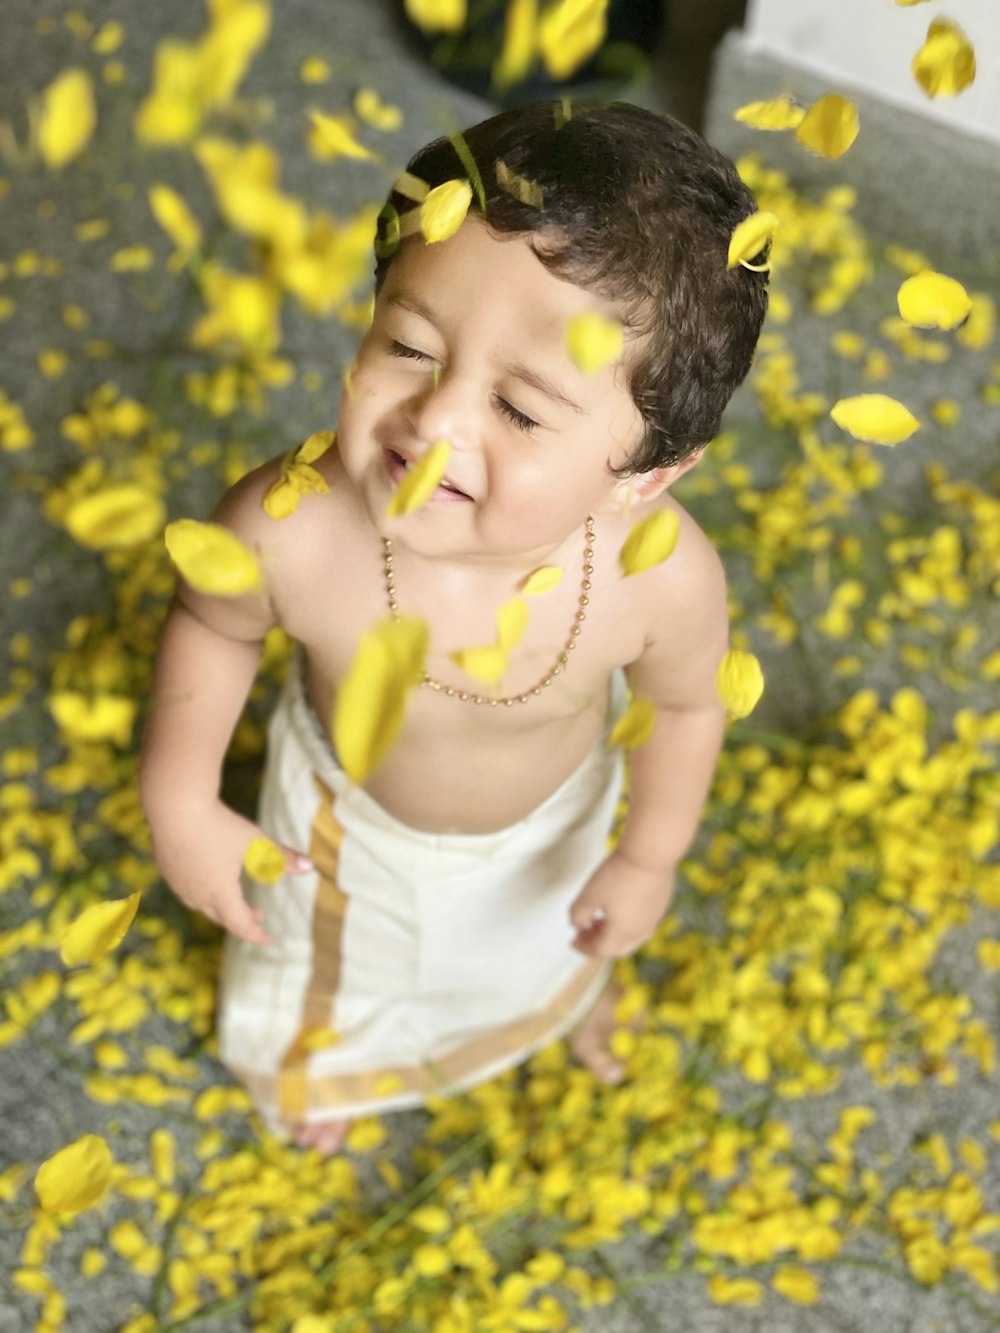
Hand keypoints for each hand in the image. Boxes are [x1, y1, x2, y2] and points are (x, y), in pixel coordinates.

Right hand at [146, 798, 312, 946]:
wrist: (175, 806)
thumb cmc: (218, 824)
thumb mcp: (255, 842)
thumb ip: (282, 857)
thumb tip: (310, 867)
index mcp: (220, 893)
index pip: (240, 925)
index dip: (256, 935)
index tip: (268, 941)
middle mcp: (197, 894)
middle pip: (222, 917)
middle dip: (242, 919)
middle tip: (259, 917)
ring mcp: (178, 883)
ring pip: (202, 904)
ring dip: (221, 906)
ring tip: (234, 898)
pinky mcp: (167, 870)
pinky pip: (187, 890)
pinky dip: (203, 891)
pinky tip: (208, 877)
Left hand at [569, 851, 675, 958]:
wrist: (649, 854)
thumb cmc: (618, 874)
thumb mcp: (589, 895)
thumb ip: (578, 914)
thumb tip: (576, 924)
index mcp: (621, 933)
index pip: (600, 950)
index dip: (583, 947)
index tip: (573, 939)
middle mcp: (640, 931)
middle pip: (617, 948)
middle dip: (598, 943)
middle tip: (585, 932)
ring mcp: (653, 919)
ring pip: (632, 938)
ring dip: (614, 934)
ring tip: (600, 919)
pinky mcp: (661, 905)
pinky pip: (643, 923)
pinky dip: (627, 923)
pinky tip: (620, 906)